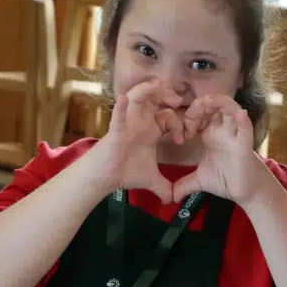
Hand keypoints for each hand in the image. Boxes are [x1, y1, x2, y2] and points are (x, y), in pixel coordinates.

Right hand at [93, 79, 185, 200]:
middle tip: (178, 100)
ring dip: (146, 90)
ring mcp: (127, 124)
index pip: (169, 117)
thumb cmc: (125, 172)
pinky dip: (120, 108)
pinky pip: (117, 117)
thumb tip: (172, 201)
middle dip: (167, 95)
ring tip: (156, 85)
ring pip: (136, 98)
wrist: (105, 179)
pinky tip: (124, 99)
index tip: (182, 140)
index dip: (179, 125)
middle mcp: (140, 122)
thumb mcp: (151, 179)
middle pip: (154, 99)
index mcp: (150, 130)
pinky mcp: (115, 132)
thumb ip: (164, 188)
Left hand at [173, 94, 270, 204]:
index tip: (181, 135)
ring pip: (230, 108)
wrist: (245, 193)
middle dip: (200, 105)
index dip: (188, 118)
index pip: (199, 114)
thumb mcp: (199, 180)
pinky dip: (243, 119)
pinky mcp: (245, 144)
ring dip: (219, 102)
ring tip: (207, 103)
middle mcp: (223, 130)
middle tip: (189, 118)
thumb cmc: (226, 180)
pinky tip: (240, 114)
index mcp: (211, 134)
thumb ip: (183, 184)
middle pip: (213, 104)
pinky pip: (246, 127)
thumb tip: (170, 197)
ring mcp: (234, 135)